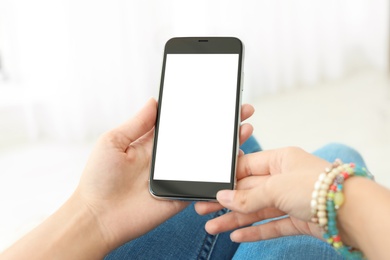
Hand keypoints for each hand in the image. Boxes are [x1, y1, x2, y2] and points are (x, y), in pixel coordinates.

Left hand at [75, 98, 254, 250]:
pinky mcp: (181, 194)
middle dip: (220, 124)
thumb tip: (154, 100)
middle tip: (240, 110)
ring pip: (207, 158)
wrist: (97, 216)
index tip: (216, 98)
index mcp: (152, 143)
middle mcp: (167, 158)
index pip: (181, 123)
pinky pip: (204, 183)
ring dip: (226, 145)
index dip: (199, 111)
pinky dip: (221, 173)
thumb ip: (137, 123)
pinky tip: (236, 159)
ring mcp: (176, 176)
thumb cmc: (99, 178)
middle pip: (199, 138)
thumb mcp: (113, 141)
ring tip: (243, 129)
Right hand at [195, 147, 331, 241]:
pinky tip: (237, 235)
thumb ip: (248, 196)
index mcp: (280, 161)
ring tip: (214, 227)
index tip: (210, 190)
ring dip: (235, 219)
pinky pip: (271, 224)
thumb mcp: (276, 187)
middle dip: (226, 203)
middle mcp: (284, 179)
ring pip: (257, 210)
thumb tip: (223, 198)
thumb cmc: (318, 186)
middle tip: (204, 211)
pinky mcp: (298, 219)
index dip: (228, 180)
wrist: (351, 211)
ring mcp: (291, 200)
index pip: (247, 168)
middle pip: (249, 191)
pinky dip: (254, 231)